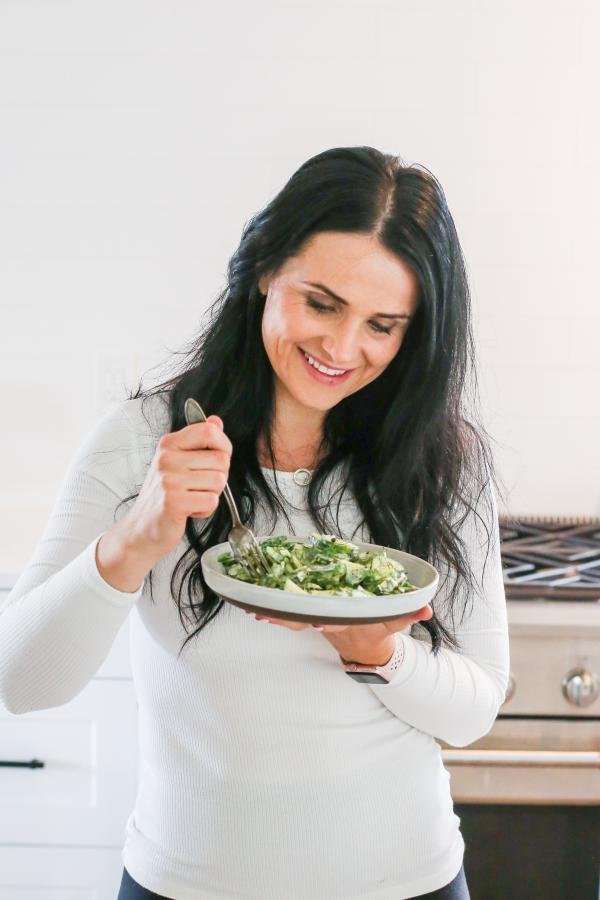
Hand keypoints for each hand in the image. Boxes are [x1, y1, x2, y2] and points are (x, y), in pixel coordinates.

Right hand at [120, 414, 232, 563]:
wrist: (141, 529)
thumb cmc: (163, 494)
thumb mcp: (177, 461)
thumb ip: (198, 441)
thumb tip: (216, 421)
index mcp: (169, 444)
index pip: (209, 431)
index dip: (224, 445)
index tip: (218, 459)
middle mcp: (167, 458)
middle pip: (221, 459)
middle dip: (219, 476)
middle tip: (200, 486)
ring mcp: (169, 480)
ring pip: (219, 481)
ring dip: (212, 494)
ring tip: (192, 498)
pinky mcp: (173, 502)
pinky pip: (211, 501)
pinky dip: (206, 509)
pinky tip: (189, 510)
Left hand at [246, 604, 433, 665]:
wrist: (364, 643)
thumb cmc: (377, 628)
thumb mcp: (394, 622)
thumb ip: (409, 614)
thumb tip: (426, 608)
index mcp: (346, 621)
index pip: (333, 621)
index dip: (325, 622)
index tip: (317, 621)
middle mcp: (326, 621)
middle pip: (302, 621)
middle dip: (284, 620)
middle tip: (263, 616)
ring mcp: (314, 619)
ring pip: (289, 617)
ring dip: (271, 614)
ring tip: (249, 608)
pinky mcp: (306, 614)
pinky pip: (286, 611)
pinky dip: (270, 608)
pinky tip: (251, 602)